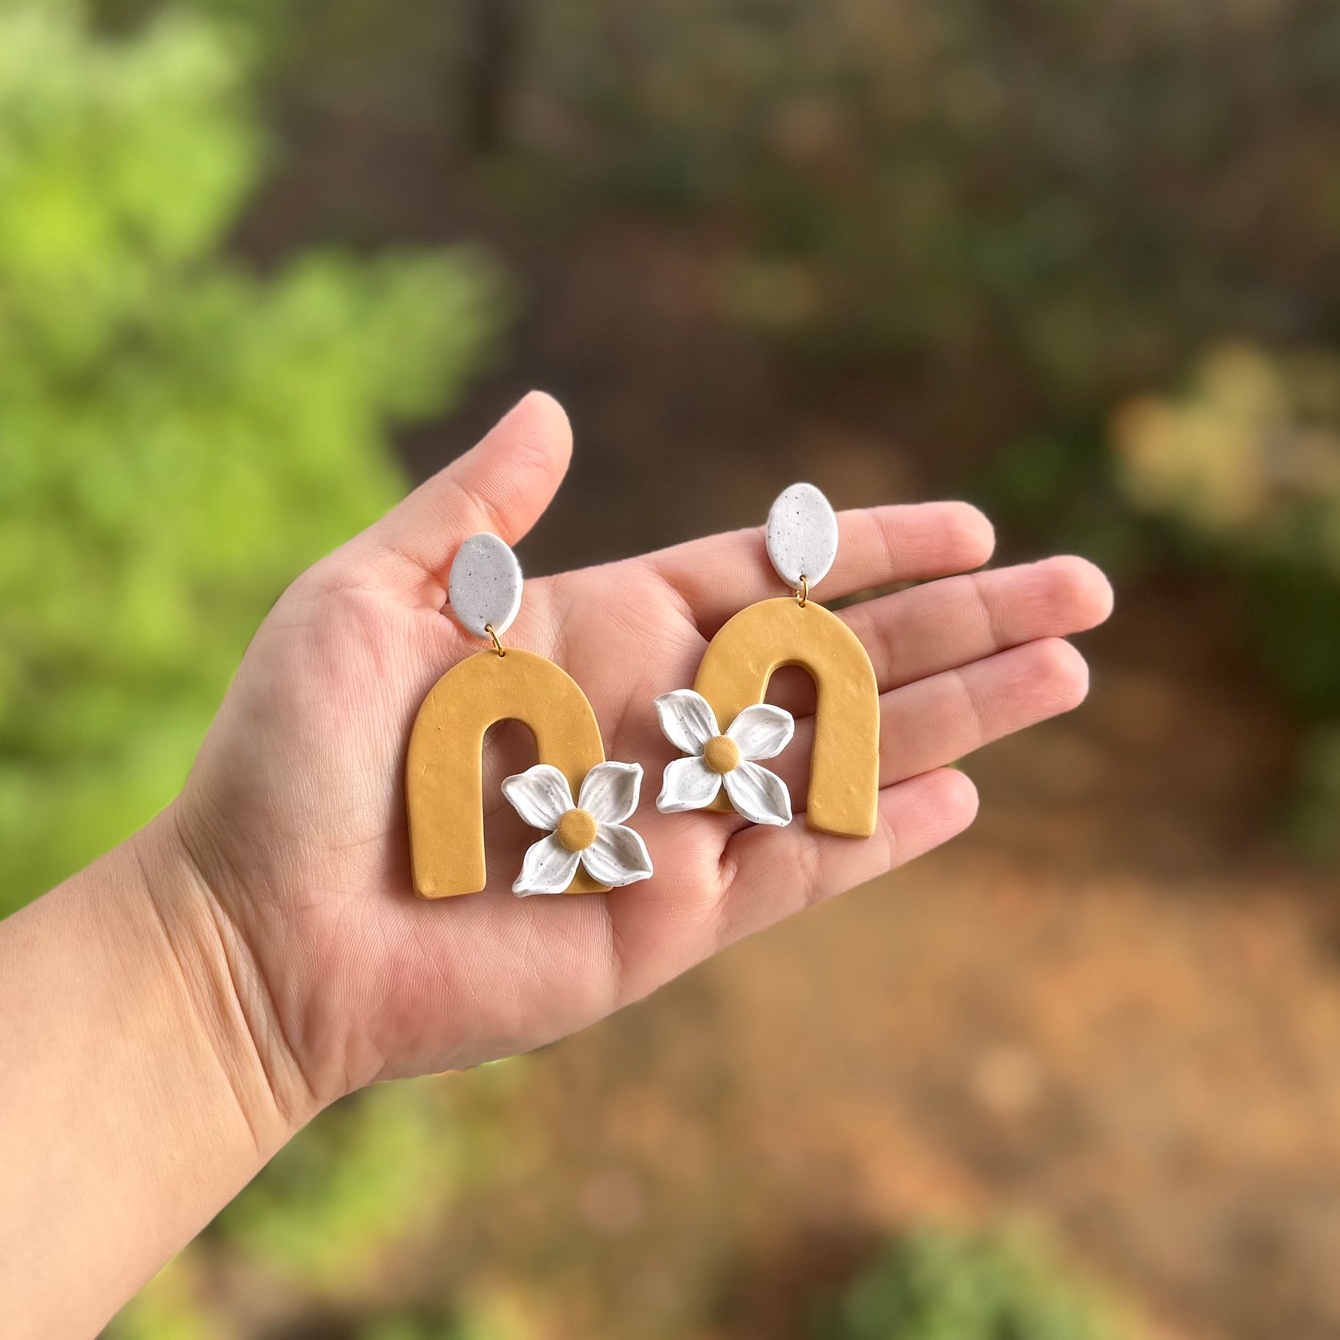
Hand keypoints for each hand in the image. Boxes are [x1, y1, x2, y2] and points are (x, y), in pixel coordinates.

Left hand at [158, 392, 1110, 1129]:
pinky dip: (880, 835)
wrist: (257, 931)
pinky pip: (800, 869)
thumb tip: (556, 409)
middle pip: (842, 658)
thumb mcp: (365, 599)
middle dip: (964, 623)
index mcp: (594, 632)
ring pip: (845, 756)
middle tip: (1083, 589)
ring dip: (960, 718)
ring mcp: (672, 822)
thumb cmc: (292, 759)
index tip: (972, 525)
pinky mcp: (670, 922)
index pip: (769, 578)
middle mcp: (653, 719)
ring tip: (1067, 676)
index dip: (870, 549)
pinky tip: (963, 798)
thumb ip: (472, 514)